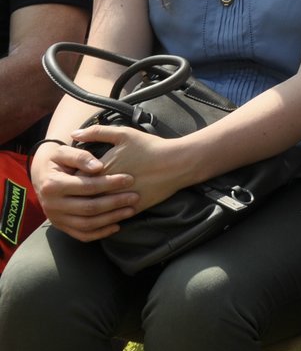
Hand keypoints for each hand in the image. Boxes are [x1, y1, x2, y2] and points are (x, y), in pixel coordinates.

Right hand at [30, 140, 138, 241]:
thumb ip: (81, 157)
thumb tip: (99, 167)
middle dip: (115, 203)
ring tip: (131, 210)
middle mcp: (52, 205)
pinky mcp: (61, 226)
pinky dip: (100, 233)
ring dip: (111, 218)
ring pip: (87, 224)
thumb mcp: (63, 152)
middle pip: (88, 208)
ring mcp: (56, 218)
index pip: (87, 187)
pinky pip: (82, 234)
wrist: (42, 174)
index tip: (130, 179)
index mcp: (52, 185)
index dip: (110, 184)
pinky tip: (117, 225)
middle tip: (135, 197)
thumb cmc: (57, 160)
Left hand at [70, 124, 193, 215]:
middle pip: (81, 196)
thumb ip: (96, 132)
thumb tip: (73, 135)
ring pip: (95, 210)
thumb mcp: (123, 134)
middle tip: (79, 189)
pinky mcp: (131, 210)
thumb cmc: (150, 148)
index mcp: (100, 170)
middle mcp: (106, 189)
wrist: (177, 164)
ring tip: (94, 199)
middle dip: (78, 193)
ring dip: (91, 206)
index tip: (75, 174)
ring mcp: (118, 201)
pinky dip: (108, 215)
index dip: (73, 177)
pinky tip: (108, 209)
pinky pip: (112, 217)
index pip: (73, 179)